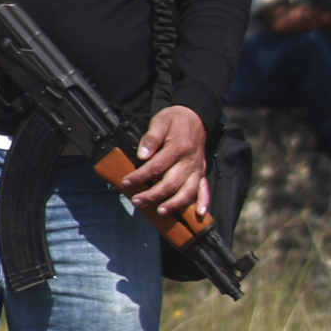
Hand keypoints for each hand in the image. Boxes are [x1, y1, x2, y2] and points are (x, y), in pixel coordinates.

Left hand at [117, 102, 211, 222]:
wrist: (196, 117)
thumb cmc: (175, 120)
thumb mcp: (160, 121)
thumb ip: (151, 137)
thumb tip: (142, 155)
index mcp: (178, 148)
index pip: (157, 166)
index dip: (140, 176)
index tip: (126, 182)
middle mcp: (190, 161)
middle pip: (172, 182)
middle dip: (153, 194)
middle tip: (137, 201)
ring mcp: (197, 169)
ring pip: (188, 190)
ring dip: (175, 203)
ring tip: (160, 211)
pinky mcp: (202, 173)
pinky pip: (205, 189)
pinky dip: (204, 202)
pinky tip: (199, 214)